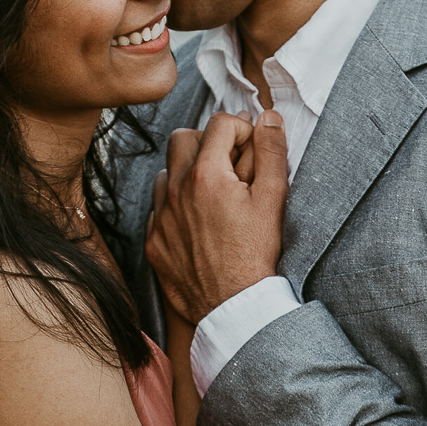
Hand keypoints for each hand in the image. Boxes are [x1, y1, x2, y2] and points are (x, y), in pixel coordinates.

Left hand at [146, 111, 287, 325]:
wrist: (232, 307)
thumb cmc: (256, 254)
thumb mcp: (273, 199)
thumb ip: (272, 153)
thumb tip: (269, 118)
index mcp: (207, 175)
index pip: (219, 124)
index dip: (241, 129)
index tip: (252, 147)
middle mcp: (177, 190)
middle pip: (183, 137)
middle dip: (208, 141)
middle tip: (230, 162)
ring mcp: (161, 215)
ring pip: (167, 172)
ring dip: (188, 173)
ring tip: (214, 194)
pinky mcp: (153, 240)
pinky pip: (158, 208)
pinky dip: (176, 206)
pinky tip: (198, 222)